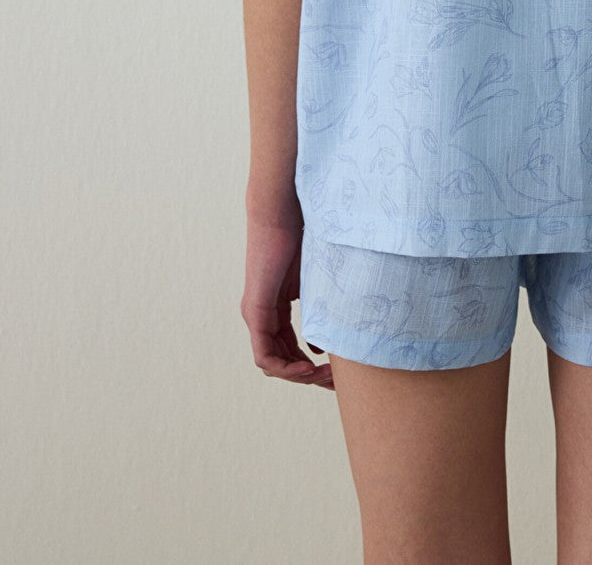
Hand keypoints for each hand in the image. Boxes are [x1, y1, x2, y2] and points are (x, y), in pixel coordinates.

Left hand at [241, 190, 334, 388]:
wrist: (284, 210)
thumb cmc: (304, 233)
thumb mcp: (318, 280)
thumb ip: (321, 307)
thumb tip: (329, 339)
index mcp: (275, 307)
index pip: (290, 348)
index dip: (312, 364)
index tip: (337, 369)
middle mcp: (262, 315)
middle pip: (282, 360)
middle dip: (309, 375)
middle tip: (334, 381)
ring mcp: (256, 314)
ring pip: (273, 362)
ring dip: (299, 375)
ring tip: (324, 376)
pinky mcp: (254, 311)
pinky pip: (264, 354)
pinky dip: (286, 367)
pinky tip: (308, 368)